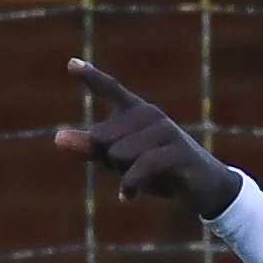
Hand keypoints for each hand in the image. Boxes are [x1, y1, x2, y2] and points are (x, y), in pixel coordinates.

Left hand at [53, 59, 244, 217]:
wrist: (205, 189)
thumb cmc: (161, 173)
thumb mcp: (122, 163)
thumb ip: (90, 150)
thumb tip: (57, 138)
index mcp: (137, 112)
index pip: (111, 90)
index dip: (91, 77)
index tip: (71, 64)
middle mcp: (151, 114)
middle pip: (102, 138)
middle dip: (110, 162)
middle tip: (136, 169)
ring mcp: (166, 130)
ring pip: (118, 154)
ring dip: (124, 175)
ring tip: (143, 179)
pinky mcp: (177, 151)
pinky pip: (139, 169)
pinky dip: (131, 187)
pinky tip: (128, 197)